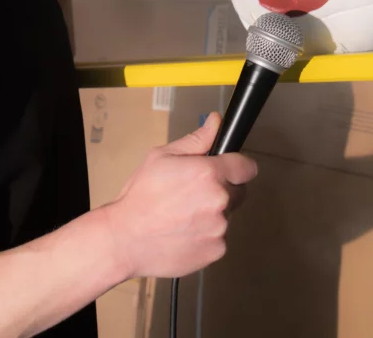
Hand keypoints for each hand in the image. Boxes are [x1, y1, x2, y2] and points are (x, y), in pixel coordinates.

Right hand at [100, 112, 257, 279]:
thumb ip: (196, 140)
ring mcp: (220, 228)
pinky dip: (206, 236)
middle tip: (193, 193)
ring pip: (227, 216)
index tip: (227, 170)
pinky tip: (183, 233)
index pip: (247, 167)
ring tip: (183, 216)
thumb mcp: (161, 157)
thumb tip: (215, 121)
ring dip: (212, 214)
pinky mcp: (216, 251)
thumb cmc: (140, 197)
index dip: (237, 166)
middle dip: (222, 189)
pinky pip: (219, 238)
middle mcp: (220, 200)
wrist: (125, 239)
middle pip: (238, 192)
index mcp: (209, 173)